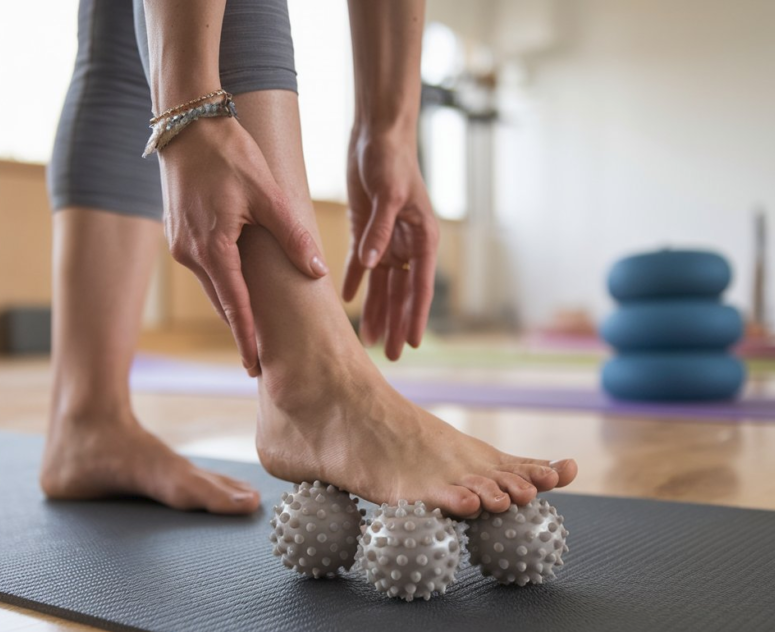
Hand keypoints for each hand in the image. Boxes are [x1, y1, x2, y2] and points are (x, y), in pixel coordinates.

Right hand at [158, 117, 328, 375]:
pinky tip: (238, 286)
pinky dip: (222, 281)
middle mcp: (190, 254)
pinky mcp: (177, 234)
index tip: (254, 366)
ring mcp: (180, 245)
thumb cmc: (229, 154)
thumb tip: (318, 271)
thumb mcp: (269, 195)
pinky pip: (204, 268)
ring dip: (232, 304)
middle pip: (222, 301)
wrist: (187, 125)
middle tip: (262, 357)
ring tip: (255, 328)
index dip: (247, 338)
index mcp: (213, 249)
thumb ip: (294, 236)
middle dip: (241, 329)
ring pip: (213, 285)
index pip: (234, 307)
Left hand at [343, 128, 438, 359]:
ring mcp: (387, 238)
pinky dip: (356, 282)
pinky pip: (361, 264)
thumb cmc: (391, 160)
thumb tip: (373, 265)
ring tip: (367, 340)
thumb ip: (380, 230)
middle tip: (390, 355)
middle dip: (396, 324)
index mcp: (424, 238)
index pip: (421, 287)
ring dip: (375, 311)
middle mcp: (409, 244)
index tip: (412, 344)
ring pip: (382, 285)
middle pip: (402, 293)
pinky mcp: (366, 229)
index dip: (415, 317)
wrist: (377, 133)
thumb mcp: (388, 194)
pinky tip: (349, 303)